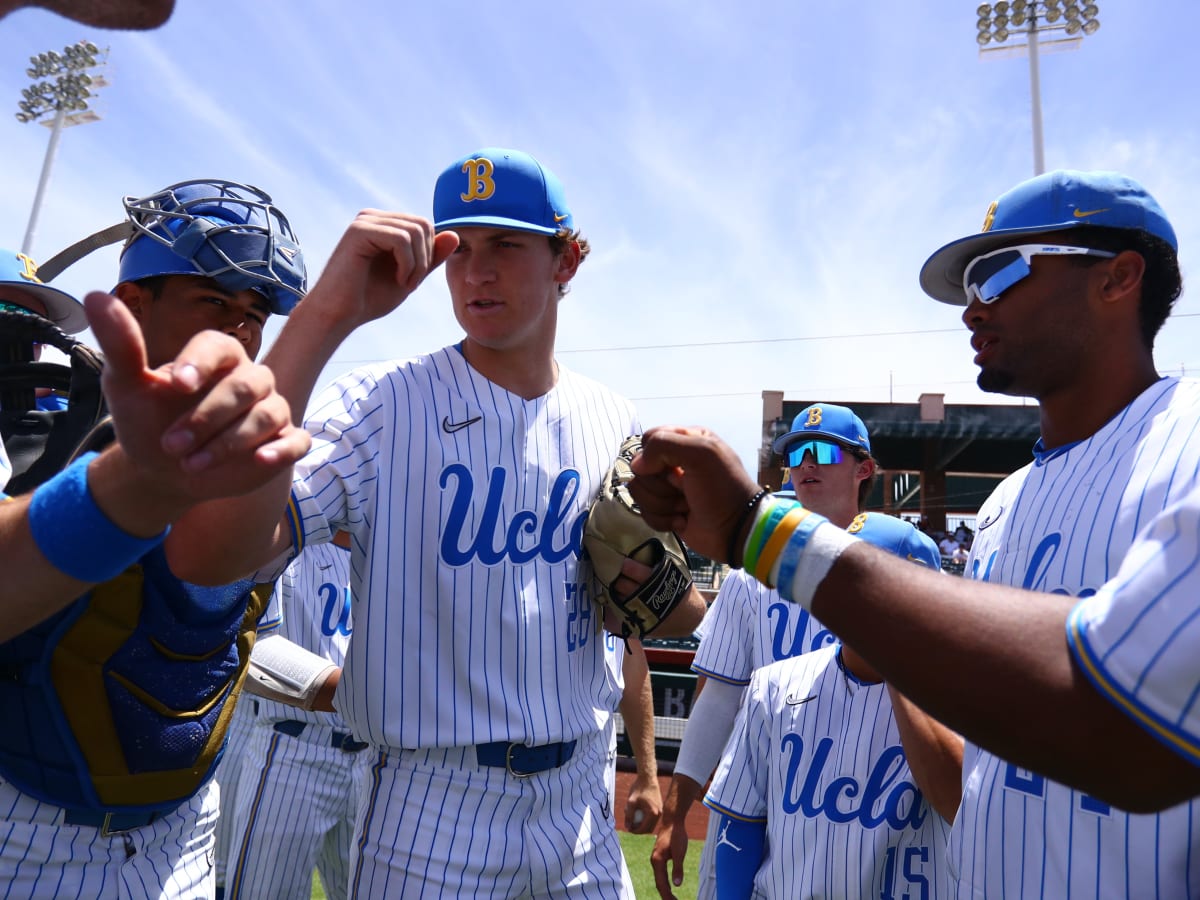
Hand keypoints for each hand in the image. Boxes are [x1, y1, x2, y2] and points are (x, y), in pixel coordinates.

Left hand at [87, 291, 308, 507]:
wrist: (164, 468)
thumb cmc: (150, 420)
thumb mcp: (127, 385)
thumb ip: (120, 344)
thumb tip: (96, 296)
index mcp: (217, 358)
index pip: (218, 347)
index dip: (201, 363)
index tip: (177, 386)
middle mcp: (250, 379)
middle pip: (245, 387)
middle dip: (207, 418)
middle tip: (171, 445)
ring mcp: (270, 411)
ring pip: (267, 416)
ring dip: (230, 441)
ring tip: (191, 464)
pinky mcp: (282, 442)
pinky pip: (295, 442)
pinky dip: (281, 450)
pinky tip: (261, 460)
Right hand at [302, 210, 458, 329]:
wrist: (339, 315)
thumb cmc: (369, 299)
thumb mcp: (410, 276)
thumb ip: (430, 257)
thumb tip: (454, 234)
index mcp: (383, 225)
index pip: (424, 225)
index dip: (429, 254)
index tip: (414, 281)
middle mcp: (373, 217)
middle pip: (423, 225)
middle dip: (425, 258)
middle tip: (411, 284)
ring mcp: (365, 221)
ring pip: (415, 231)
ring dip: (418, 264)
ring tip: (404, 284)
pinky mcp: (359, 230)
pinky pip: (401, 239)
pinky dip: (408, 264)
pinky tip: (398, 280)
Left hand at [625, 770, 661, 833]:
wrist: (648, 778)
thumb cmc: (639, 788)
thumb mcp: (631, 802)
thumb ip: (629, 815)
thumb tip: (628, 827)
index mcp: (653, 813)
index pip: (644, 829)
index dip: (635, 831)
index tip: (628, 829)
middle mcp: (659, 814)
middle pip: (649, 829)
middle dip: (639, 829)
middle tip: (630, 826)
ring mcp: (660, 811)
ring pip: (651, 824)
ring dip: (643, 824)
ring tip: (633, 819)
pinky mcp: (660, 807)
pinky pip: (653, 818)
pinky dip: (646, 819)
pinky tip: (638, 813)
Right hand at [629, 426, 759, 561]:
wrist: (735, 531)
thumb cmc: (722, 488)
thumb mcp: (701, 454)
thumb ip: (664, 445)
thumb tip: (636, 465)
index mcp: (687, 440)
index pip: (650, 438)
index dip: (652, 455)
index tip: (668, 468)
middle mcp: (676, 462)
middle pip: (640, 468)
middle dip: (660, 484)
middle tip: (683, 490)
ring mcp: (669, 488)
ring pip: (640, 491)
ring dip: (663, 503)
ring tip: (685, 507)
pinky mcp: (665, 511)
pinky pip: (645, 512)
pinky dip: (663, 520)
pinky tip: (682, 520)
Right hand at [650, 804, 690, 899]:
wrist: (672, 820)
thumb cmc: (676, 834)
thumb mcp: (680, 852)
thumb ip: (677, 868)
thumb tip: (677, 885)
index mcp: (658, 861)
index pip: (661, 884)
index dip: (667, 895)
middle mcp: (654, 861)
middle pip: (659, 883)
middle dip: (666, 895)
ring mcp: (656, 859)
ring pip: (659, 879)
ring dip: (665, 890)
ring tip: (672, 899)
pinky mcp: (659, 857)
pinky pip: (661, 874)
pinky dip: (665, 882)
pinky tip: (670, 886)